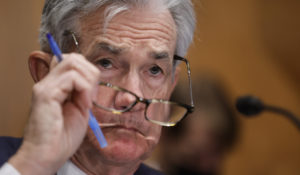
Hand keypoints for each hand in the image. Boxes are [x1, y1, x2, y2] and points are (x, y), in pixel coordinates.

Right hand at [9, 53, 99, 174]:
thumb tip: (91, 79)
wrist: (49, 155)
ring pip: (73, 62)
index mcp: (56, 86)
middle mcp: (48, 82)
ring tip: (87, 101)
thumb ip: (83, 92)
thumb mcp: (80, 109)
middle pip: (74, 57)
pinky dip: (85, 89)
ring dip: (89, 80)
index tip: (92, 93)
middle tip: (92, 95)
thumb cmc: (64, 136)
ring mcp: (45, 86)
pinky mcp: (46, 94)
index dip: (88, 72)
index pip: (72, 61)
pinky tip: (85, 105)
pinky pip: (72, 77)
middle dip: (91, 73)